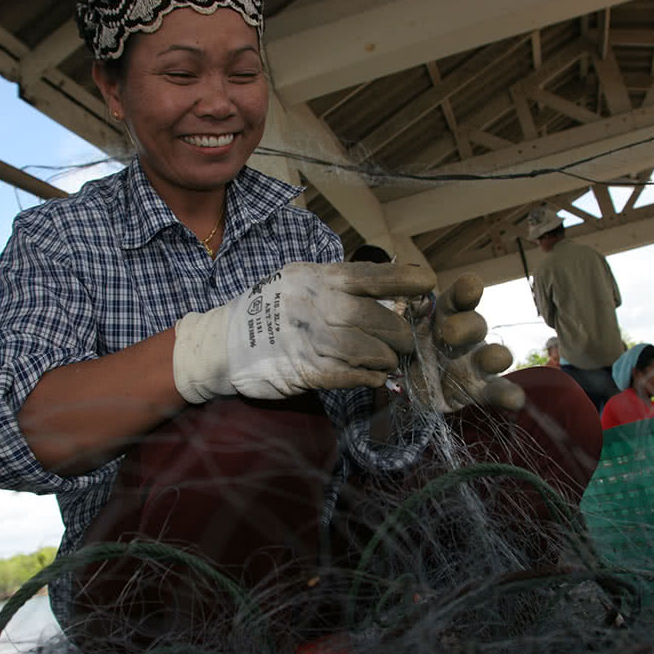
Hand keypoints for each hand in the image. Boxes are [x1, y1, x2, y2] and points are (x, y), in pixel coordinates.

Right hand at [172, 262, 435, 401]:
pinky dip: (367, 377)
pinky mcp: (305, 369)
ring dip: (385, 358)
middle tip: (406, 341)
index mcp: (319, 278)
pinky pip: (348, 374)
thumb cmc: (271, 308)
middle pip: (376, 317)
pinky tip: (374, 377)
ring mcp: (310, 338)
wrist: (224, 341)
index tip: (428, 284)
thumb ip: (339, 287)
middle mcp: (317, 304)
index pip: (371, 275)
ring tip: (389, 361)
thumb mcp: (302, 281)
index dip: (404, 279)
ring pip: (367, 348)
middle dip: (399, 333)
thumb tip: (387, 296)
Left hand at [402, 274, 525, 412]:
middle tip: (449, 333)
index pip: (458, 298)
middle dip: (466, 326)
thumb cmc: (405, 346)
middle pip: (474, 325)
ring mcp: (475, 363)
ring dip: (496, 356)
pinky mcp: (479, 389)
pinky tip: (515, 400)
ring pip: (492, 355)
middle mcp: (465, 335)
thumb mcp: (398, 327)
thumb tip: (403, 295)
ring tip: (496, 360)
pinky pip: (496, 391)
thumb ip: (402, 311)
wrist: (406, 383)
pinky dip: (507, 395)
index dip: (466, 291)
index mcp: (445, 315)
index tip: (470, 286)